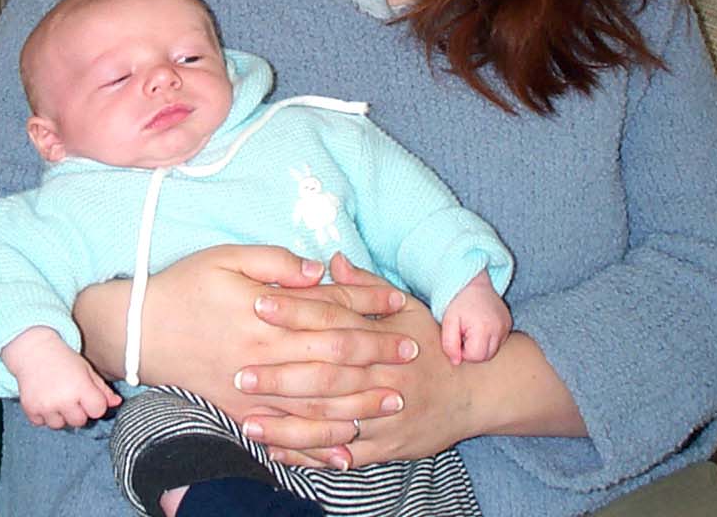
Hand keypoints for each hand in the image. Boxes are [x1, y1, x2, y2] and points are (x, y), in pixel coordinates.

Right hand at [2, 327, 121, 428]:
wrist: (33, 351)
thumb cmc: (63, 359)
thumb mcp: (86, 370)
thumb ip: (103, 389)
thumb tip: (117, 403)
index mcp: (81, 387)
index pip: (98, 411)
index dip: (95, 404)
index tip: (88, 395)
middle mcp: (63, 399)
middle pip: (80, 422)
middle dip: (78, 411)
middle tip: (70, 395)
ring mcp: (46, 406)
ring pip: (60, 425)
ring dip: (60, 415)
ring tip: (56, 397)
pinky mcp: (31, 410)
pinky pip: (42, 423)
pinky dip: (43, 415)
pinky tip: (44, 398)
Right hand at [76, 247, 415, 467]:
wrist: (138, 333)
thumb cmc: (185, 286)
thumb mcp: (227, 257)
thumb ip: (276, 263)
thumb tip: (319, 270)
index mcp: (266, 315)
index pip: (330, 311)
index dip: (368, 306)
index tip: (399, 304)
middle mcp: (265, 358)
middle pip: (333, 361)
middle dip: (377, 358)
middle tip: (412, 355)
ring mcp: (253, 393)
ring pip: (317, 405)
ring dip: (359, 404)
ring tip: (394, 401)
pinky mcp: (240, 414)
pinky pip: (287, 438)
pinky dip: (318, 447)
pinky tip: (346, 452)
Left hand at [254, 260, 582, 467]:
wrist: (477, 392)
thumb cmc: (434, 344)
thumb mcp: (408, 307)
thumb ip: (365, 287)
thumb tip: (331, 260)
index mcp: (384, 338)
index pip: (333, 321)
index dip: (296, 311)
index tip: (258, 303)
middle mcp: (383, 377)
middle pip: (326, 376)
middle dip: (281, 376)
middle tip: (239, 374)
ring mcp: (385, 416)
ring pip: (330, 422)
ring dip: (287, 425)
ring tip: (246, 421)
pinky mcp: (387, 447)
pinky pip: (342, 454)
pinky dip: (310, 455)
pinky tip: (277, 451)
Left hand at [440, 273, 511, 364]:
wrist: (471, 282)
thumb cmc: (457, 301)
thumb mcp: (448, 321)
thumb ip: (449, 343)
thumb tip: (456, 362)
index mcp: (484, 328)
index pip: (475, 357)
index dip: (463, 352)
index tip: (457, 338)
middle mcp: (499, 328)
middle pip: (486, 356)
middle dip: (473, 350)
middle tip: (463, 333)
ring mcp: (506, 326)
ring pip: (493, 350)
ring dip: (481, 345)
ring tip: (471, 329)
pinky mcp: (508, 323)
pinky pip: (499, 341)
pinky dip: (489, 338)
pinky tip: (480, 326)